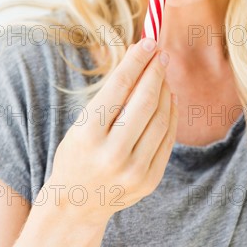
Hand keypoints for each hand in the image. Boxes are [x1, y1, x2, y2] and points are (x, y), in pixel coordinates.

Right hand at [47, 38, 177, 223]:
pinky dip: (170, 113)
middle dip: (155, 71)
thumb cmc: (77, 153)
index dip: (136, 61)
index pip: (119, 87)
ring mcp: (133, 170)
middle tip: (161, 53)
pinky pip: (167, 138)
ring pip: (160, 118)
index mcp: (87, 135)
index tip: (148, 42)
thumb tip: (140, 57)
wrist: (76, 204)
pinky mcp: (150, 180)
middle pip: (144, 100)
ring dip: (165, 90)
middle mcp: (111, 154)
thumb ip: (112, 95)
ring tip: (163, 74)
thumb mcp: (82, 123)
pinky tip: (168, 97)